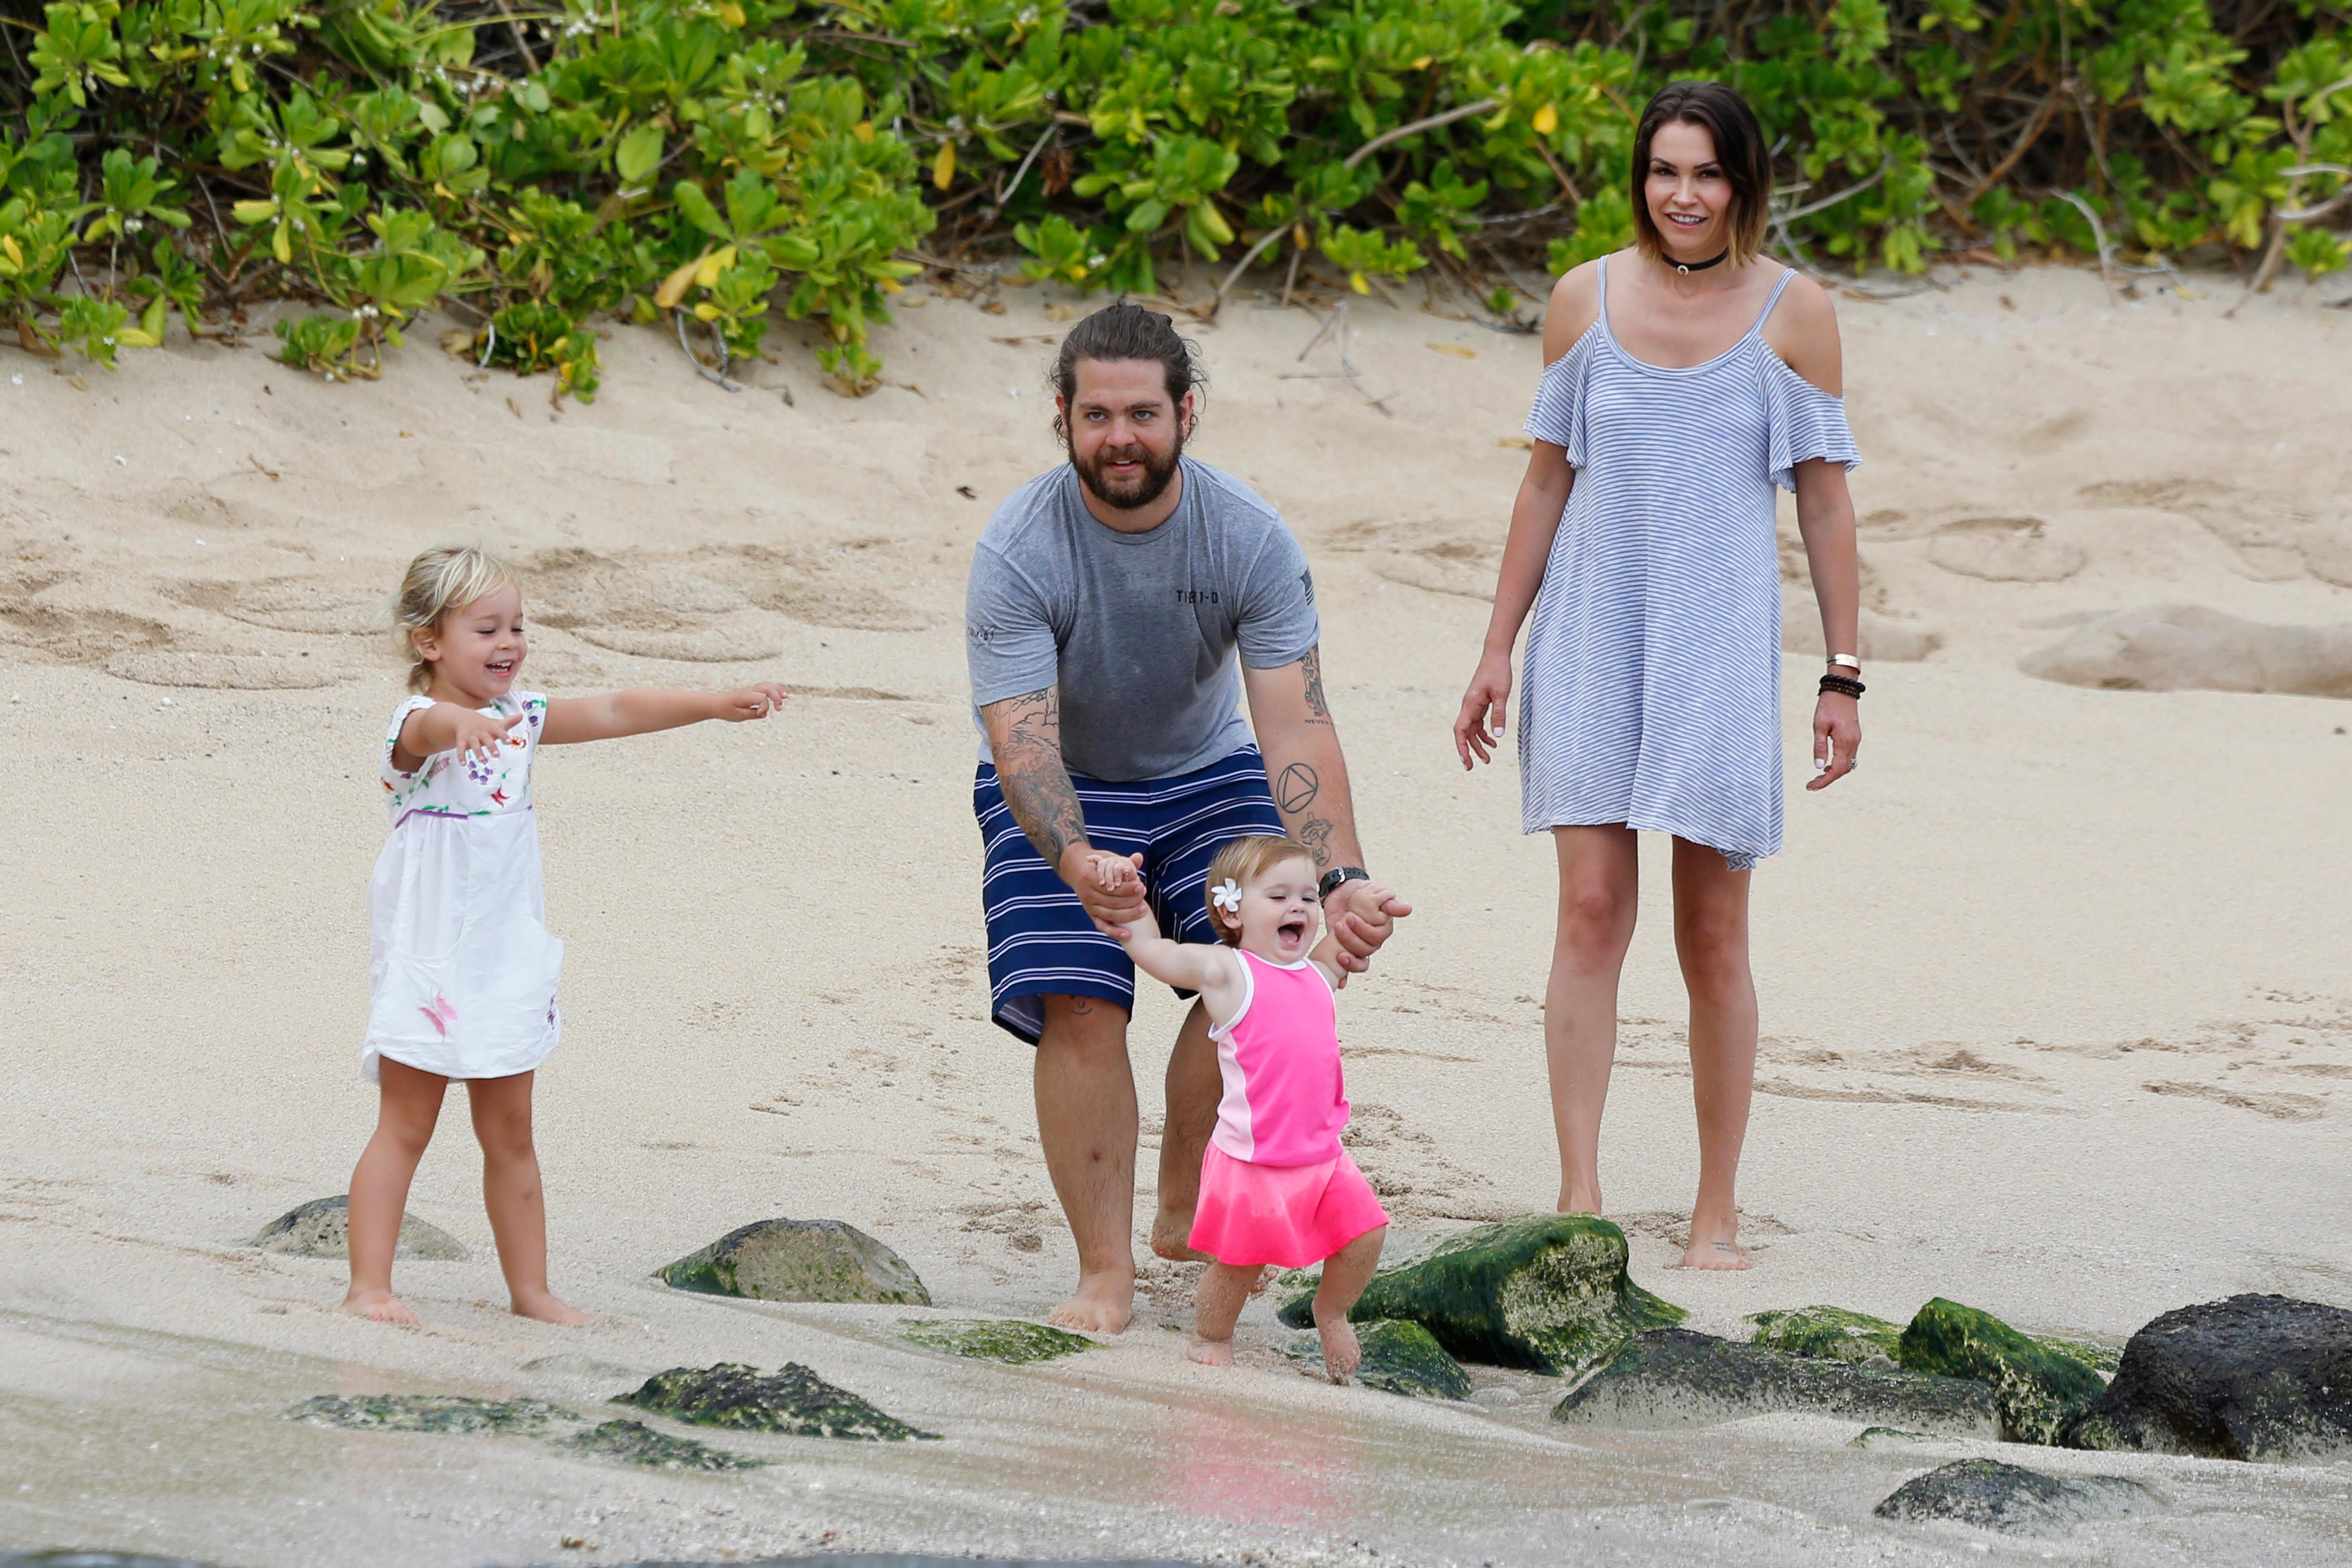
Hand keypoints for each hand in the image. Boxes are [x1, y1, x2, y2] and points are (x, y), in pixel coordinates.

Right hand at [448, 708, 523, 763]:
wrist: (463, 717)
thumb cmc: (484, 724)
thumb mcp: (496, 723)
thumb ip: (509, 722)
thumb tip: (521, 715)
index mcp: (491, 728)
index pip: (499, 731)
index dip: (504, 736)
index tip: (509, 742)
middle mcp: (481, 732)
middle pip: (487, 740)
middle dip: (491, 747)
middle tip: (497, 755)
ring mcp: (471, 736)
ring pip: (475, 745)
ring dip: (478, 753)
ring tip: (483, 760)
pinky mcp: (462, 740)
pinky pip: (461, 748)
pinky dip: (461, 756)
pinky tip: (463, 764)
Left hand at [717, 683, 788, 720]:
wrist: (715, 703)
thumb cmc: (725, 710)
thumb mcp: (738, 716)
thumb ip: (752, 714)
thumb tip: (764, 713)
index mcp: (746, 696)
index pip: (762, 698)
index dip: (764, 707)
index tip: (759, 714)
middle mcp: (750, 691)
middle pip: (768, 688)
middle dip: (777, 697)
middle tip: (779, 708)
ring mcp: (751, 690)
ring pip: (768, 685)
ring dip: (777, 690)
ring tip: (785, 696)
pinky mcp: (751, 692)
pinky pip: (765, 687)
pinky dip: (773, 690)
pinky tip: (778, 695)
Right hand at [1060, 846, 1148, 938]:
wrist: (1075, 869)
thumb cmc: (1097, 863)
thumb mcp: (1107, 859)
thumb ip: (1124, 861)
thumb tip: (1139, 856)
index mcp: (1089, 878)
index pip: (1111, 887)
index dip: (1127, 889)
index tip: (1141, 886)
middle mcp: (1087, 894)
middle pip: (1111, 902)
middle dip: (1130, 901)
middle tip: (1144, 897)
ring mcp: (1088, 906)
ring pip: (1109, 914)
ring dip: (1127, 914)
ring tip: (1143, 909)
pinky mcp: (1091, 915)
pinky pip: (1102, 926)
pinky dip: (1114, 932)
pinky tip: (1127, 935)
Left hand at [1323, 879, 1411, 976]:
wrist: (1342, 892)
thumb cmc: (1361, 891)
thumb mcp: (1375, 893)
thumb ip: (1389, 904)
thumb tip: (1408, 909)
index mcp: (1380, 930)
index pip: (1376, 938)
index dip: (1364, 930)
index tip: (1350, 918)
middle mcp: (1371, 942)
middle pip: (1366, 950)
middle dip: (1351, 939)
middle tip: (1340, 924)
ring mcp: (1357, 948)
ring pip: (1359, 961)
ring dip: (1347, 954)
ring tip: (1336, 934)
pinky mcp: (1344, 951)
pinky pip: (1348, 970)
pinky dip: (1345, 978)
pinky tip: (1341, 983)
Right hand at [1454, 651, 1513, 768]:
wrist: (1496, 655)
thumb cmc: (1498, 672)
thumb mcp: (1501, 694)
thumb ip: (1499, 715)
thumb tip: (1498, 735)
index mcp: (1470, 705)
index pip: (1461, 731)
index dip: (1462, 748)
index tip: (1466, 762)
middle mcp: (1468, 707)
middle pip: (1464, 734)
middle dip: (1469, 751)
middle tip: (1475, 767)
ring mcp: (1473, 705)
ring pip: (1472, 730)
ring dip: (1478, 744)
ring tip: (1488, 758)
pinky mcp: (1479, 703)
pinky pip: (1478, 723)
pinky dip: (1484, 734)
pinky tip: (1494, 741)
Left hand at [1807, 692, 1858, 789]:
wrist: (1842, 690)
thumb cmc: (1828, 706)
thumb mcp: (1819, 726)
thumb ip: (1819, 747)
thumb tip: (1818, 766)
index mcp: (1845, 742)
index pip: (1836, 770)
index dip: (1824, 781)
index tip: (1811, 786)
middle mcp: (1853, 743)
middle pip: (1843, 770)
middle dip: (1828, 779)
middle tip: (1812, 784)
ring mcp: (1856, 740)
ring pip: (1848, 764)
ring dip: (1834, 772)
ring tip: (1818, 777)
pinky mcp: (1854, 737)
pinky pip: (1849, 756)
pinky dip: (1839, 764)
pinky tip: (1828, 764)